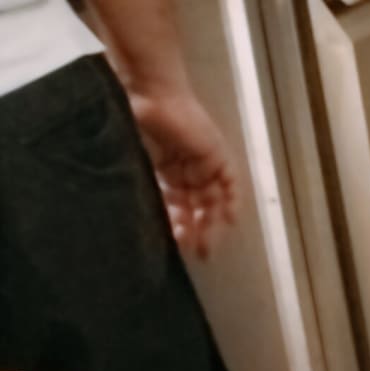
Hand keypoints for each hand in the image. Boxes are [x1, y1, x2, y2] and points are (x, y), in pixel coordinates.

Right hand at [127, 89, 239, 258]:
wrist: (150, 94)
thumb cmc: (135, 119)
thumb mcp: (131, 154)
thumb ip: (133, 176)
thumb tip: (114, 204)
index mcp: (168, 171)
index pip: (176, 205)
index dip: (176, 225)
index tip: (173, 243)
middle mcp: (190, 170)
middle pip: (198, 208)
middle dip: (198, 232)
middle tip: (196, 254)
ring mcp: (206, 163)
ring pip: (215, 201)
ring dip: (213, 224)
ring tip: (208, 245)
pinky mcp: (220, 156)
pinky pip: (231, 184)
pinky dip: (231, 202)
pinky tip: (228, 221)